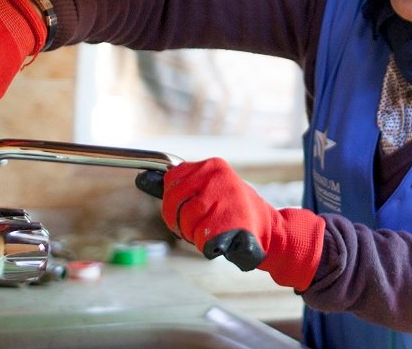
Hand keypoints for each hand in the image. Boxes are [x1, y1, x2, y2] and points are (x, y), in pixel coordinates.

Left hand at [152, 158, 324, 290]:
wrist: (270, 231)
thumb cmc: (232, 211)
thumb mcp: (205, 190)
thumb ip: (175, 186)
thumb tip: (141, 179)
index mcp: (211, 165)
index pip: (171, 184)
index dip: (174, 204)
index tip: (186, 210)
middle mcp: (219, 176)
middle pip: (175, 204)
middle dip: (182, 222)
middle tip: (200, 226)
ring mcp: (227, 197)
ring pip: (188, 223)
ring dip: (196, 235)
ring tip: (214, 231)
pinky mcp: (233, 221)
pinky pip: (203, 239)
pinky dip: (208, 246)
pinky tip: (222, 241)